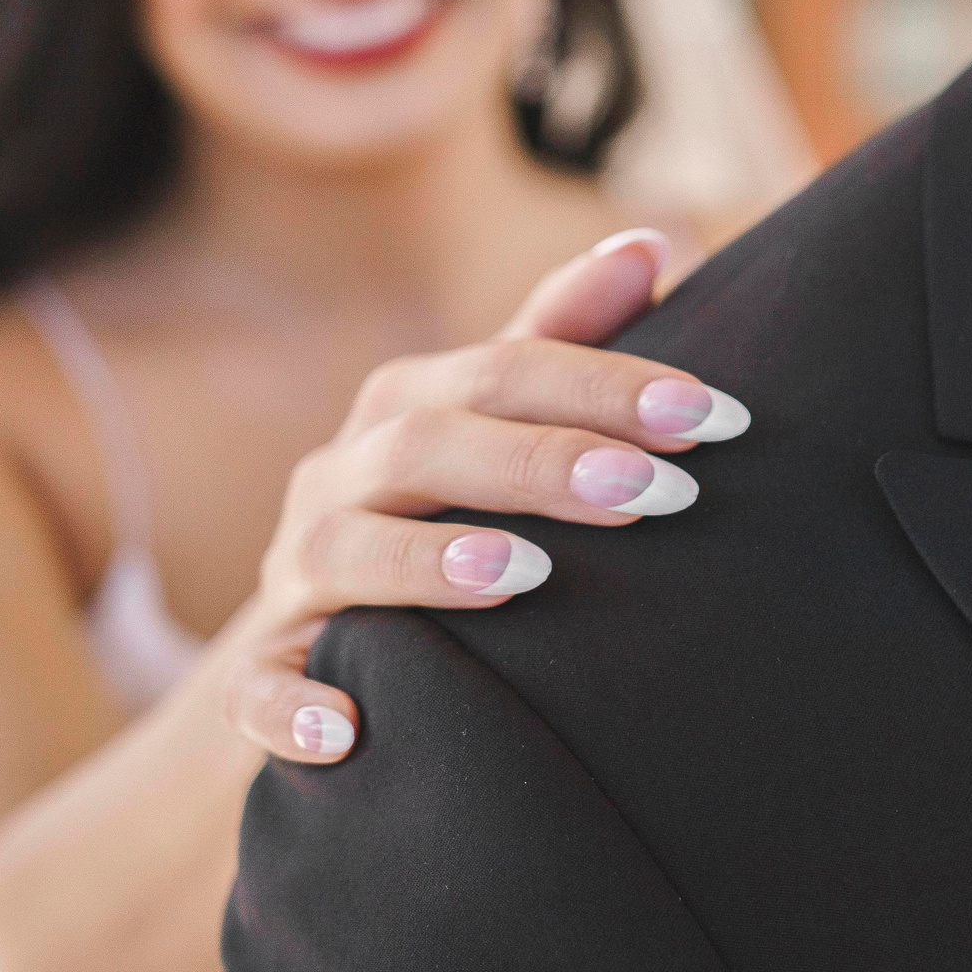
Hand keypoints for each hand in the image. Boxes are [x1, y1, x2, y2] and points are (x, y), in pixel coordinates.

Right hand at [219, 228, 747, 764]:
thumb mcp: (491, 423)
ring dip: (427, 561)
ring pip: (341, 551)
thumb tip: (654, 241)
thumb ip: (564, 337)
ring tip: (521, 572)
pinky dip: (293, 706)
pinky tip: (350, 731)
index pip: (505, 369)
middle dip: (541, 462)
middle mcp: (339, 481)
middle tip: (655, 490)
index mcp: (403, 410)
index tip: (714, 416)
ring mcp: (293, 578)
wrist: (300, 651)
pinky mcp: (259, 674)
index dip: (608, 384)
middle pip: (425, 445)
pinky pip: (257, 688)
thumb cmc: (433, 517)